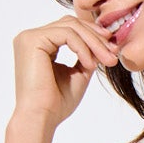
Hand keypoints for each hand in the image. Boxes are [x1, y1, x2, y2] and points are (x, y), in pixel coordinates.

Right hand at [12, 14, 118, 129]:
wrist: (41, 119)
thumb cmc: (56, 104)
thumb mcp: (78, 75)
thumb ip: (87, 56)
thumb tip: (104, 43)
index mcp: (39, 44)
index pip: (69, 29)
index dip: (93, 35)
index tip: (112, 50)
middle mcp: (31, 37)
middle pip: (71, 23)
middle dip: (96, 37)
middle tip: (113, 54)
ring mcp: (29, 37)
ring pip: (71, 26)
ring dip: (94, 43)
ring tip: (106, 61)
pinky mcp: (32, 40)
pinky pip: (67, 35)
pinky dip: (83, 48)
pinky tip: (90, 65)